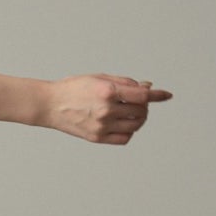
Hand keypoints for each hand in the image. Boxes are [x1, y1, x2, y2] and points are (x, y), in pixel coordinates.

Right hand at [43, 74, 171, 143]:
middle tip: (136, 101)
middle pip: (141, 110)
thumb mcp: (100, 78)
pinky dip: (129, 131)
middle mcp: (106, 110)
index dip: (157, 95)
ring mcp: (102, 125)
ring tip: (129, 112)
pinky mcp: (97, 137)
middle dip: (143, 105)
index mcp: (107, 92)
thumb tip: (147, 88)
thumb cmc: (72, 88)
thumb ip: (125, 83)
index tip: (166, 95)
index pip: (142, 95)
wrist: (49, 104)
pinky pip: (124, 138)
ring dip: (138, 118)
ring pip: (135, 125)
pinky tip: (122, 123)